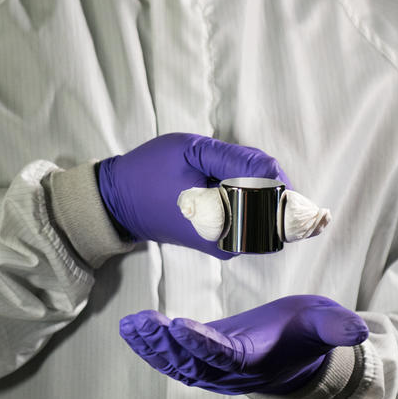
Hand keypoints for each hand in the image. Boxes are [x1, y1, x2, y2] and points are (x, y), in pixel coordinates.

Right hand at [98, 133, 286, 258]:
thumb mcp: (192, 152)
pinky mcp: (225, 244)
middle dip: (259, 178)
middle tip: (221, 165)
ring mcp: (230, 246)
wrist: (119, 201)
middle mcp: (233, 243)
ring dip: (249, 186)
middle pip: (275, 205)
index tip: (242, 161)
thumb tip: (274, 170)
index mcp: (226, 223)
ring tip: (213, 174)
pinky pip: (251, 217)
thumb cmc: (151, 172)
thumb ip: (238, 159)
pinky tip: (213, 185)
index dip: (269, 173)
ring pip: (264, 210)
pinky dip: (241, 196)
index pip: (278, 197)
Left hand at [119, 295, 368, 395]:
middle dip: (165, 344)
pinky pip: (173, 355)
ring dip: (152, 346)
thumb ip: (337, 328)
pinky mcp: (203, 356)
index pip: (224, 355)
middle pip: (193, 362)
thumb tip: (360, 329)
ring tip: (131, 326)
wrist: (300, 354)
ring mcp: (213, 367)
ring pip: (177, 362)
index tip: (181, 326)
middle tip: (142, 324)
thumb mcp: (326, 325)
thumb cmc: (310, 335)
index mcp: (254, 362)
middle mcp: (229, 371)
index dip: (202, 343)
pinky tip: (132, 328)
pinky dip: (152, 345)